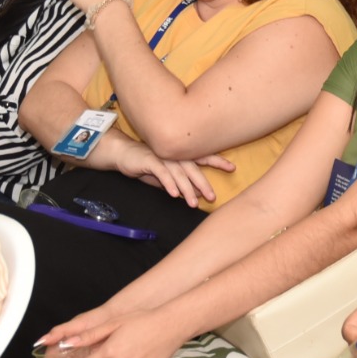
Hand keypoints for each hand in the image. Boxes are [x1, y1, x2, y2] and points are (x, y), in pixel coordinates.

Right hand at [110, 137, 233, 206]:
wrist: (123, 154)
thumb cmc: (147, 164)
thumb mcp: (167, 176)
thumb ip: (181, 183)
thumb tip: (196, 194)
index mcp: (181, 155)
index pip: (203, 157)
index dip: (218, 161)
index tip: (232, 168)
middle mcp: (175, 154)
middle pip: (194, 168)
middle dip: (204, 183)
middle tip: (212, 197)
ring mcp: (163, 156)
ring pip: (179, 173)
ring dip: (187, 188)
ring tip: (194, 203)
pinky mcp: (150, 160)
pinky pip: (162, 172)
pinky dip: (169, 183)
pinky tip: (175, 194)